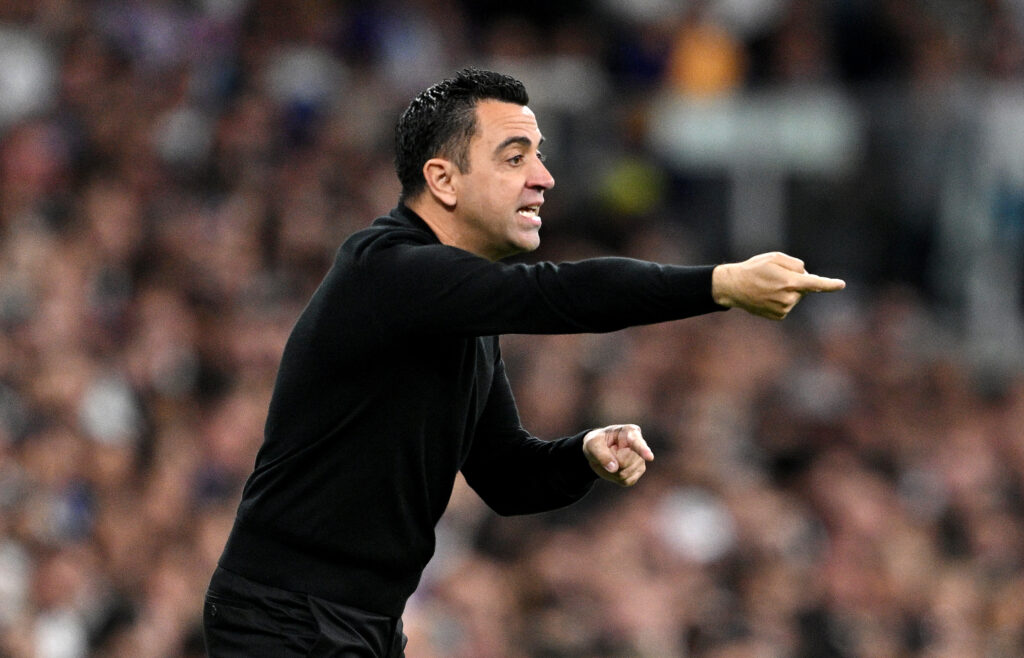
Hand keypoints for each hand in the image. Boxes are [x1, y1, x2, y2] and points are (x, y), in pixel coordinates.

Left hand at [583, 424, 653, 486]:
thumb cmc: (597, 442)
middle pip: (624, 463)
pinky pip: (626, 481)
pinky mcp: (638, 472)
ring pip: (625, 474)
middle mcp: (640, 444)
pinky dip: (614, 478)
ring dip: (611, 471)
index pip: (637, 442)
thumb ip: (601, 454)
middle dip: (610, 462)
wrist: (599, 449)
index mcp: (629, 432)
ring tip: (608, 460)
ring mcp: (641, 459)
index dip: (643, 450)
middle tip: (605, 453)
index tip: (650, 457)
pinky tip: (613, 468)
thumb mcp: (592, 444)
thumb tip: (614, 469)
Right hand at [711, 252, 844, 319]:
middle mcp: (789, 297)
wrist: (733, 287)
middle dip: (795, 281)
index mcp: (790, 282)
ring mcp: (784, 309)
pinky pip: (788, 305)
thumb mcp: (774, 257)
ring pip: (795, 297)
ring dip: (787, 291)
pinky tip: (767, 296)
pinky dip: (781, 300)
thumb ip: (795, 264)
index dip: (830, 284)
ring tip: (768, 286)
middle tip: (775, 276)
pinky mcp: (779, 316)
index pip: (815, 283)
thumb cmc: (754, 269)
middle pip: (803, 288)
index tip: (841, 285)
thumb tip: (806, 275)